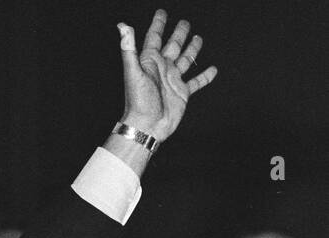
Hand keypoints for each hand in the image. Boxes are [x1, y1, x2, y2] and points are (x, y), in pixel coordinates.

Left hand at [117, 9, 217, 142]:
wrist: (147, 126)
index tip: (161, 12)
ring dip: (192, 49)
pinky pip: (196, 82)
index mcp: (149, 62)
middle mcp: (162, 69)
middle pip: (172, 46)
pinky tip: (212, 69)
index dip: (158, 24)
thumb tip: (122, 27)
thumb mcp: (133, 72)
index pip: (153, 38)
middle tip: (184, 22)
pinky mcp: (182, 93)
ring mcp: (172, 80)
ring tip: (198, 38)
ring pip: (185, 60)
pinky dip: (205, 76)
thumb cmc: (138, 101)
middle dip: (178, 33)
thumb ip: (128, 49)